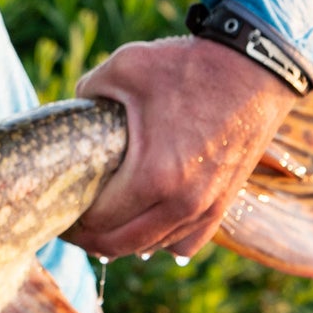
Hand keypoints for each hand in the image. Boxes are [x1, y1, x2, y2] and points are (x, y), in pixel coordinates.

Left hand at [65, 35, 299, 259]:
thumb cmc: (188, 66)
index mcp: (153, 174)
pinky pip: (186, 242)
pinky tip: (143, 224)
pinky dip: (160, 240)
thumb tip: (71, 111)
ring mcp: (207, 206)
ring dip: (121, 240)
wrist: (256, 66)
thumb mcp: (124, 68)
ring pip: (151, 246)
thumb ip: (86, 92)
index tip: (56, 206)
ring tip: (101, 222)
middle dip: (87, 237)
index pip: (98, 220)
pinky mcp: (224, 202)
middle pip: (118, 244)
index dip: (70, 218)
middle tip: (70, 221)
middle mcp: (182, 201)